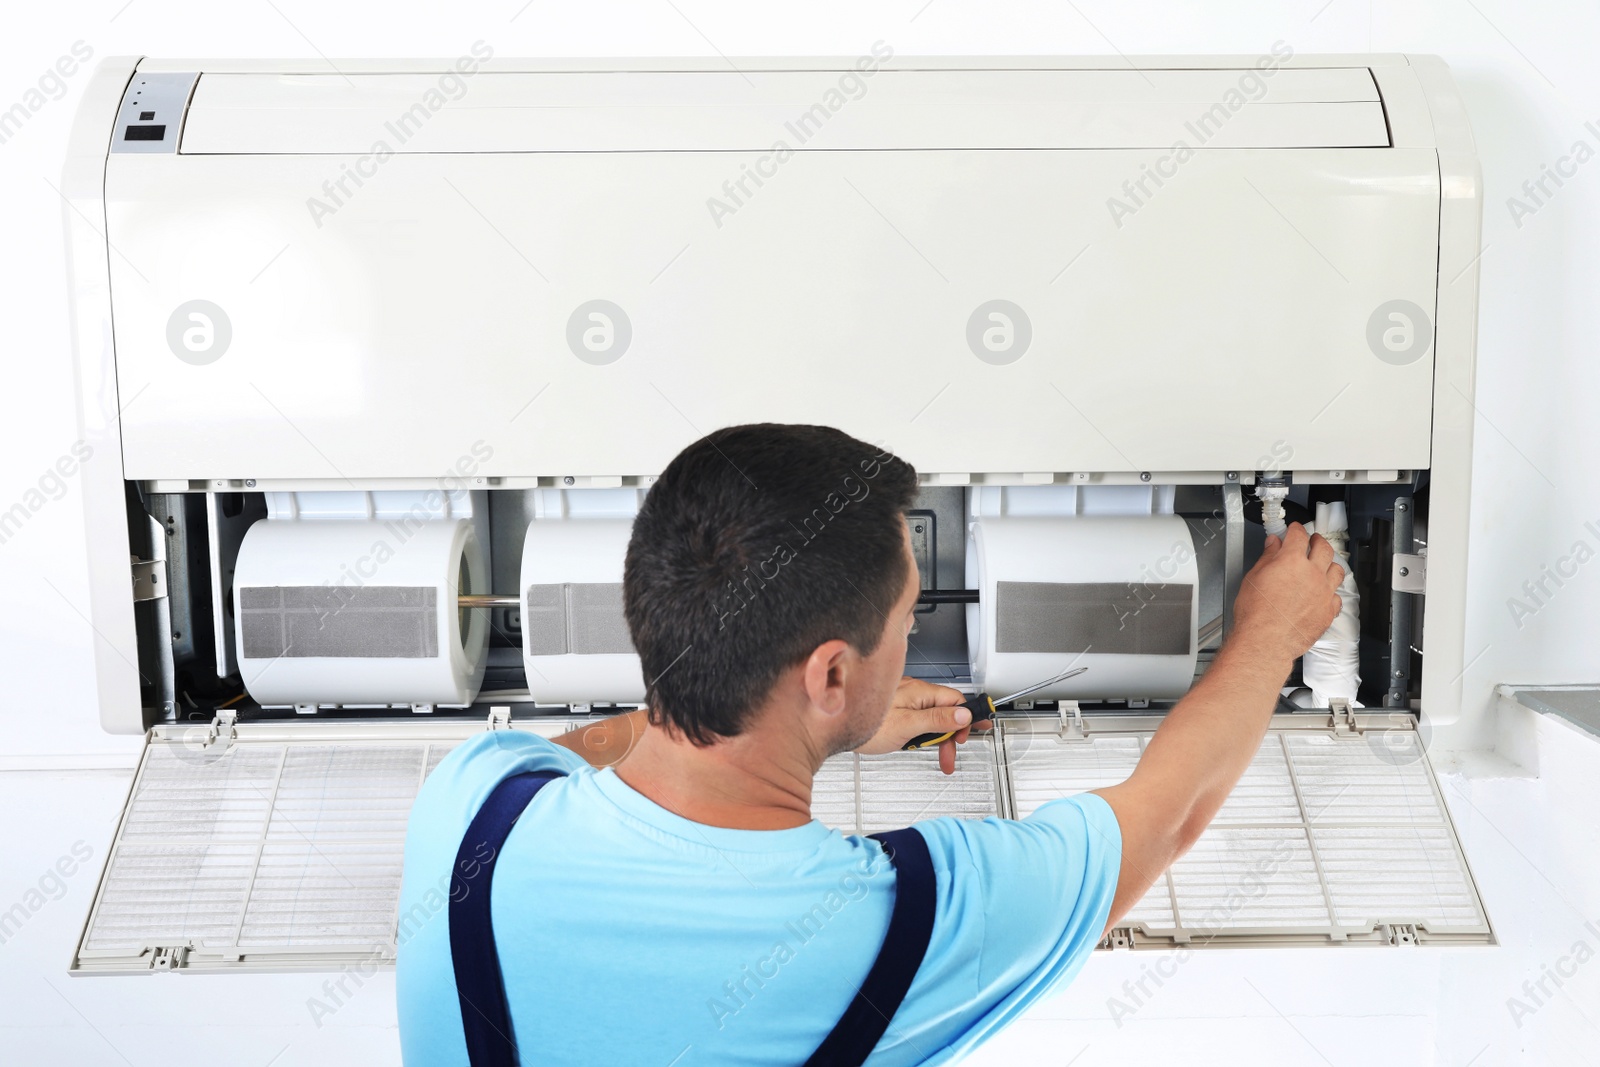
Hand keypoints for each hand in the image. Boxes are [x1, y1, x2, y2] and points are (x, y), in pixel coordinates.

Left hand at [855, 677, 990, 774]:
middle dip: (951, 734)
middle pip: (946, 711)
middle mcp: (913, 692)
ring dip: (937, 738)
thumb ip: (936, 719)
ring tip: (936, 756)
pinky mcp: (897, 711)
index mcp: (919, 692)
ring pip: (933, 718)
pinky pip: (919, 720)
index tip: (980, 727)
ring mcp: (905, 701)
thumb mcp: (907, 726)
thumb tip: (963, 714)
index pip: (955, 700)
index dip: (968, 716)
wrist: (834, 728)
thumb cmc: (867, 726)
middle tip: (950, 754)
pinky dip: (923, 735)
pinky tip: (916, 745)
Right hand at [1231, 523, 1344, 664]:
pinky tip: (1324, 593)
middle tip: (1313, 541)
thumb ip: (1267, 558)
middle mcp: (1312, 573)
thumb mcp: (1253, 578)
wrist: (1265, 640)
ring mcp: (1324, 592)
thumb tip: (1273, 545)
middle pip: (1324, 548)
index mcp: (1291, 561)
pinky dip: (1331, 592)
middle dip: (1318, 541)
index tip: (1294, 530)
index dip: (1296, 529)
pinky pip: (1337, 596)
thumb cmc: (1256, 614)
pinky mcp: (1328, 611)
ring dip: (1330, 564)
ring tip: (1323, 565)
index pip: (1299, 536)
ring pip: (1337, 570)